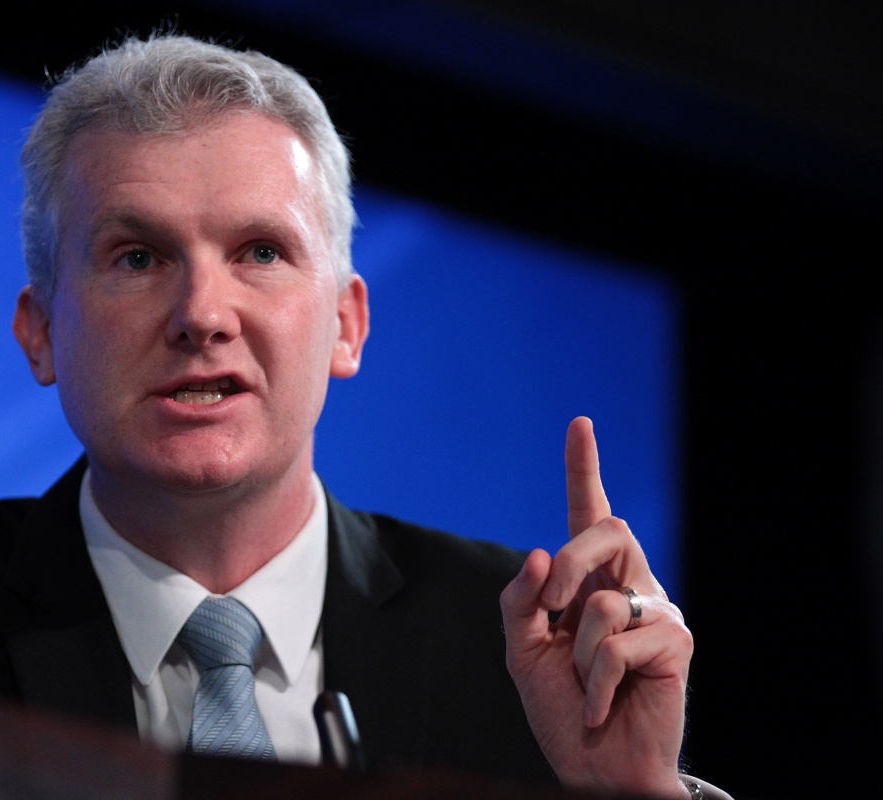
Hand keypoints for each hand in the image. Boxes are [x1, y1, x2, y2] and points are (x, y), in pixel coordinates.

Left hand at [499, 417, 692, 798]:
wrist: (592, 761)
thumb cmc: (560, 703)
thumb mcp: (522, 647)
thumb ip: (521, 600)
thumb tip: (540, 554)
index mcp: (590, 577)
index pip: (590, 513)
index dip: (584, 468)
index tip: (580, 425)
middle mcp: (630, 583)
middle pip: (606, 531)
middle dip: (567, 569)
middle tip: (550, 614)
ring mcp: (658, 609)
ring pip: (602, 600)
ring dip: (576, 653)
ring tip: (587, 684)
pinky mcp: (676, 642)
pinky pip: (616, 645)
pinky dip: (596, 683)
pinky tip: (603, 703)